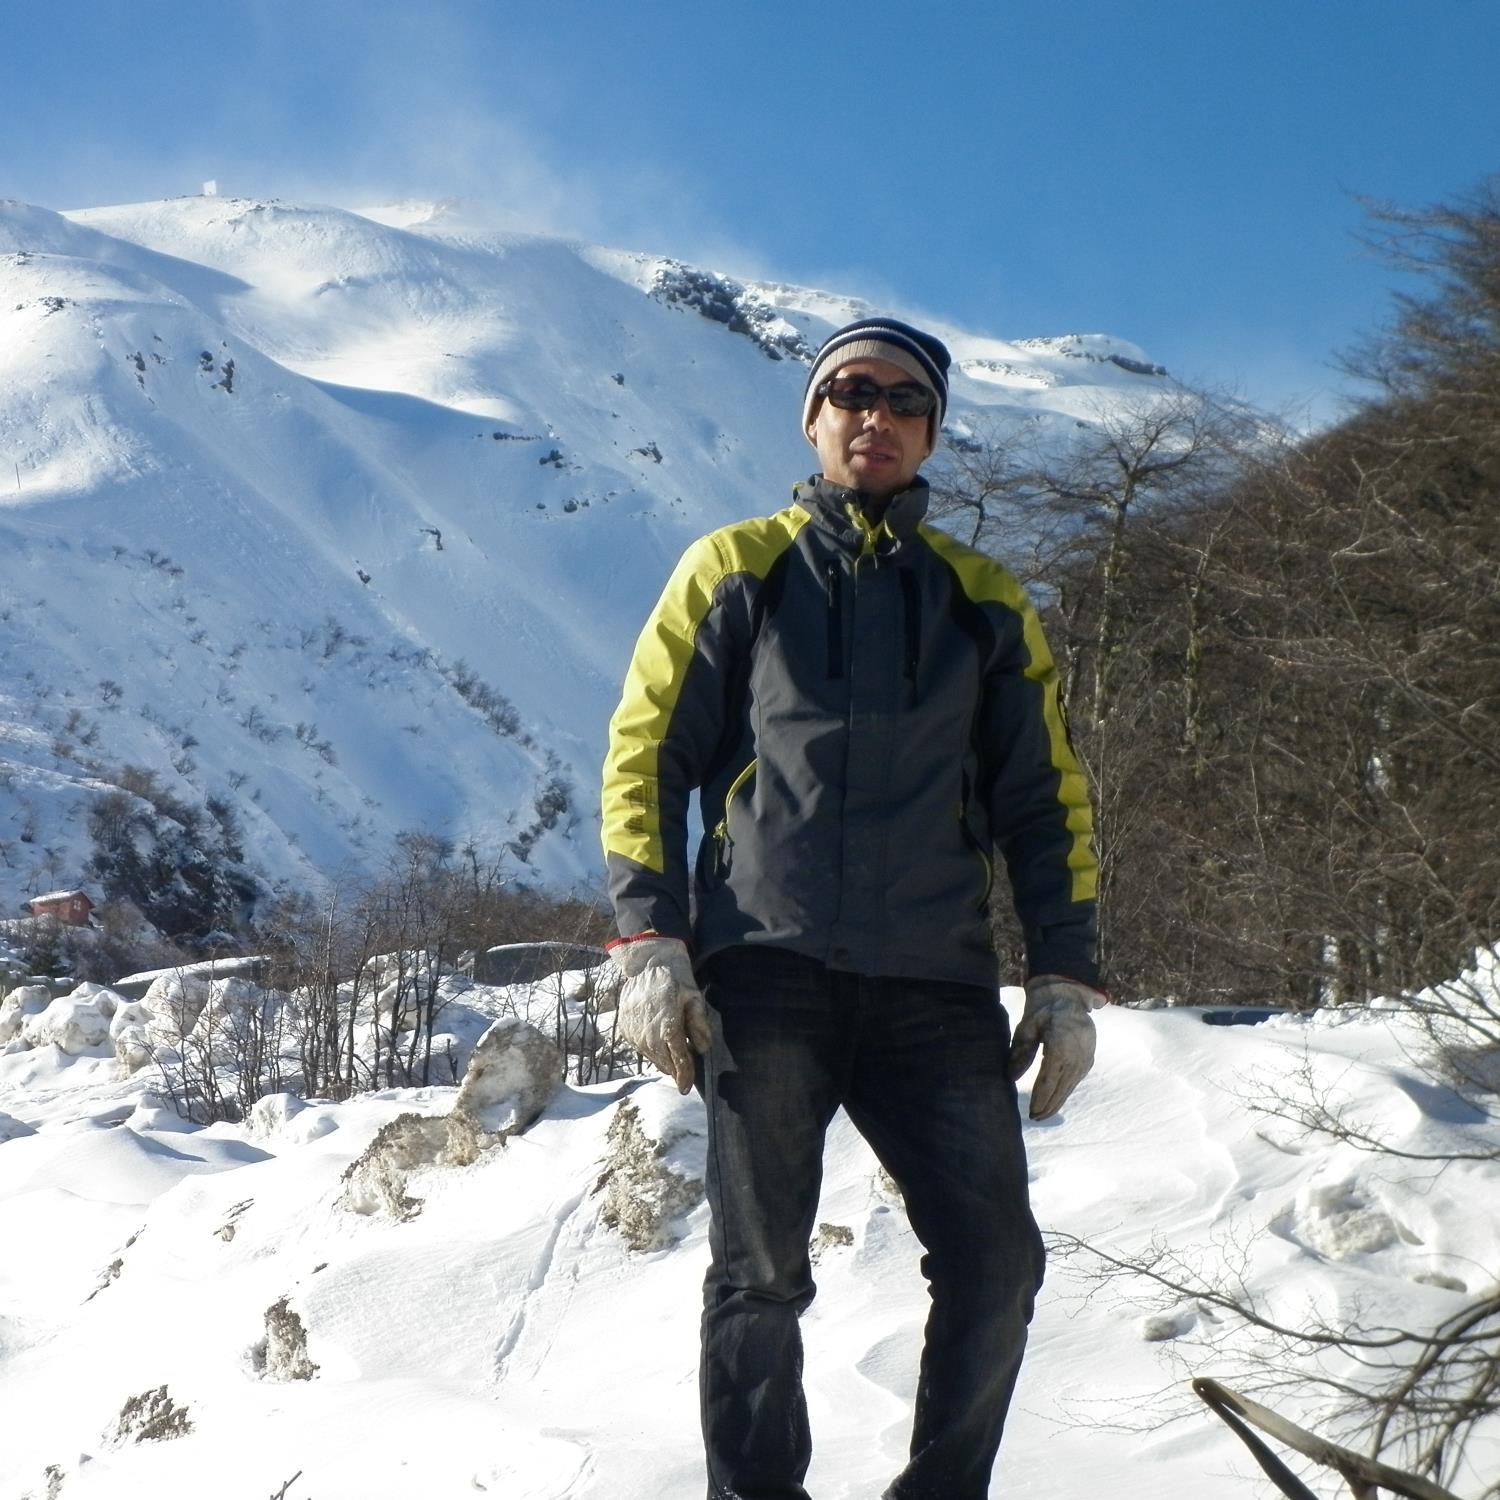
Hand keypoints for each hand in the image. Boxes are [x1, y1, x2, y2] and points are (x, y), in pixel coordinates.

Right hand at [608, 935, 712, 1093]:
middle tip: (683, 1073)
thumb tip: (703, 1048)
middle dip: (675, 1070)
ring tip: (672, 1058)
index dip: (684, 1076)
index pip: (679, 1061)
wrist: (647, 964)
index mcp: (669, 1028)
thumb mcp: (694, 998)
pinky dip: (651, 1050)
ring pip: (651, 1057)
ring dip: (663, 1060)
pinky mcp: (626, 1029)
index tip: (686, 1088)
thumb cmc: (675, 980)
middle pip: (665, 1063)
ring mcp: (635, 1033)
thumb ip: (700, 1025)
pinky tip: (658, 1043)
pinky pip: (640, 1048)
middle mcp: (649, 1035)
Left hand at [1008, 975, 1106, 1119]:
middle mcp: (1076, 1056)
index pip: (1048, 1082)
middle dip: (1048, 1106)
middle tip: (1035, 1118)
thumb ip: (1020, 1053)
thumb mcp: (1027, 1027)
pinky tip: (1057, 1097)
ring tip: (1044, 1112)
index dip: (1040, 1100)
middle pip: (1061, 1089)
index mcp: (1060, 1048)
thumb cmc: (1043, 1009)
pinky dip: (1066, 1090)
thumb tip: (1011, 1077)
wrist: (1068, 994)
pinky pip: (1076, 1079)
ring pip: (1070, 1086)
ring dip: (1058, 1101)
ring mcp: (1085, 1058)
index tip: (1031, 1113)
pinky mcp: (1089, 1057)